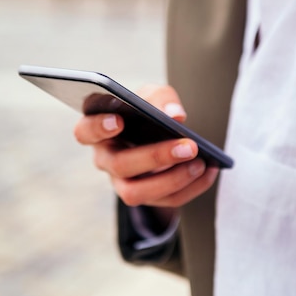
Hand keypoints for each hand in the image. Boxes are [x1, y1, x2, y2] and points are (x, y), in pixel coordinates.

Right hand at [74, 84, 218, 208]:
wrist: (156, 132)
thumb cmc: (147, 109)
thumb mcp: (152, 95)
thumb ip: (161, 98)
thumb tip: (175, 116)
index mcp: (98, 130)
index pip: (85, 131)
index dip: (98, 128)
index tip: (119, 120)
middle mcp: (105, 159)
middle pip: (120, 165)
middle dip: (155, 157)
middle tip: (188, 146)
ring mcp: (121, 182)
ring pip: (137, 193)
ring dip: (172, 180)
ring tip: (200, 163)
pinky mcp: (145, 197)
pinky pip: (165, 201)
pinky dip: (191, 188)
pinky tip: (210, 171)